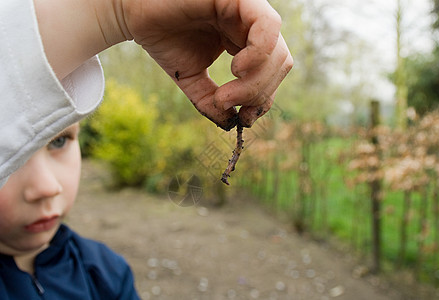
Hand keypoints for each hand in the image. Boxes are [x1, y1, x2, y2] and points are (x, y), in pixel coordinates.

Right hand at [122, 0, 292, 129]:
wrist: (134, 14)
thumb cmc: (164, 39)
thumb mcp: (192, 79)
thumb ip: (212, 102)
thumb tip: (231, 125)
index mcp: (245, 42)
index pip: (272, 73)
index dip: (263, 99)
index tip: (242, 119)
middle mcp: (252, 26)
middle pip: (280, 65)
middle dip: (258, 94)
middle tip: (228, 104)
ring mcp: (248, 10)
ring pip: (278, 52)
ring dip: (256, 82)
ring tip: (226, 95)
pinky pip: (268, 26)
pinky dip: (258, 54)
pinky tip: (237, 68)